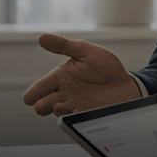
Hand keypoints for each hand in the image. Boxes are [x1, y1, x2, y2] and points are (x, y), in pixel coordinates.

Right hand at [22, 33, 141, 115]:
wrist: (128, 84)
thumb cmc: (107, 67)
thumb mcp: (86, 52)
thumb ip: (64, 46)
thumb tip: (42, 37)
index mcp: (62, 77)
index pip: (42, 87)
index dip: (33, 93)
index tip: (29, 99)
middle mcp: (65, 92)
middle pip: (44, 104)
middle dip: (42, 105)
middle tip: (42, 104)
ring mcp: (74, 105)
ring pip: (57, 111)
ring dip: (57, 109)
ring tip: (60, 104)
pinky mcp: (85, 115)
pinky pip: (73, 119)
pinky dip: (71, 116)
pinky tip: (75, 110)